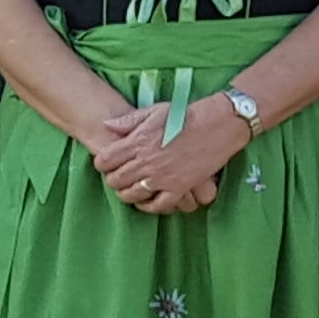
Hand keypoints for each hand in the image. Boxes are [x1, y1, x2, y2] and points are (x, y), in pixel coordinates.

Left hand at [89, 97, 248, 214]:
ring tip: (129, 189)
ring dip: (126, 193)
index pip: (105, 160)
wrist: (216, 125)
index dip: (102, 163)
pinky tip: (145, 201)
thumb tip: (106, 125)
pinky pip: (156, 205)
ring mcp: (162, 178)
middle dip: (113, 179)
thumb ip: (128, 121)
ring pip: (132, 195)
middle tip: (117, 176)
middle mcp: (146, 162)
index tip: (106, 163)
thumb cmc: (185, 115)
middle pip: (116, 180)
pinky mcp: (178, 188)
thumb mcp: (154, 111)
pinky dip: (147, 206)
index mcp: (138, 141)